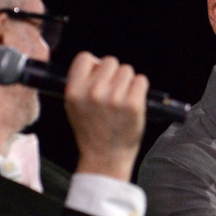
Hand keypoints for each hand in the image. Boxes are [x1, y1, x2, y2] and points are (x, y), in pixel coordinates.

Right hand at [62, 52, 147, 181]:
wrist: (106, 158)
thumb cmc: (92, 132)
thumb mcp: (74, 107)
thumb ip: (81, 84)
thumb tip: (97, 63)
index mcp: (74, 92)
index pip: (85, 57)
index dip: (94, 65)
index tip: (99, 77)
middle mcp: (93, 93)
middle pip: (110, 61)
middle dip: (114, 74)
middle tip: (113, 92)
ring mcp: (114, 99)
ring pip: (127, 70)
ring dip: (127, 82)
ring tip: (122, 100)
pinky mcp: (133, 105)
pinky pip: (141, 81)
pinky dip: (140, 89)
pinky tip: (133, 102)